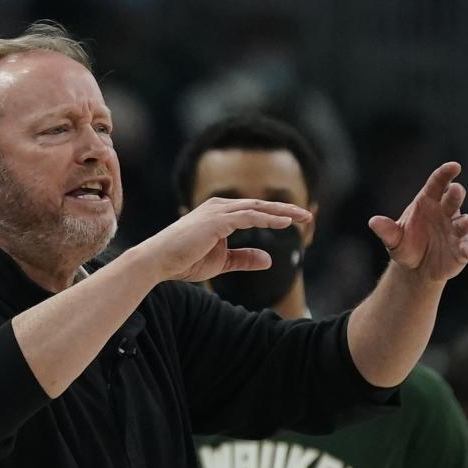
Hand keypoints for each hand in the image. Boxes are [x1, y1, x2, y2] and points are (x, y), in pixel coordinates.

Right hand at [143, 197, 311, 282]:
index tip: (297, 221)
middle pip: (259, 205)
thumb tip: (269, 260)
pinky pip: (248, 217)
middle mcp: (219, 207)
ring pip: (257, 208)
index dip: (276, 214)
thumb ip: (244, 258)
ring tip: (302, 217)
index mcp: (219, 213)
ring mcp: (217, 211)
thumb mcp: (222, 261)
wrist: (158, 262)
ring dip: (282, 212)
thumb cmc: (184, 260)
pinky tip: (285, 223)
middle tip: (308, 215)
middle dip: (285, 209)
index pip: (254, 211)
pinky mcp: (216, 220)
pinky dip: (267, 219)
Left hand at [368, 162, 467, 281]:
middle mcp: (445, 212)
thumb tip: (373, 221)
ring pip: (464, 221)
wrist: (416, 268)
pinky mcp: (463, 248)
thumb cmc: (406, 246)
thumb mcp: (393, 239)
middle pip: (453, 198)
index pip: (438, 183)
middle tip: (455, 190)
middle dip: (455, 194)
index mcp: (428, 202)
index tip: (454, 166)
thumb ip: (386, 230)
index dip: (446, 173)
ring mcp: (456, 229)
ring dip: (466, 222)